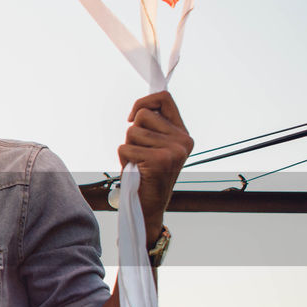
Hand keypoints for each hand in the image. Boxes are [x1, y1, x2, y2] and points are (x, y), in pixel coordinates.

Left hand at [118, 91, 192, 245]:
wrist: (149, 207)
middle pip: (142, 115)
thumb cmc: (145, 175)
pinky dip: (123, 160)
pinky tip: (135, 171)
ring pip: (132, 132)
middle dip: (132, 133)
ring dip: (128, 148)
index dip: (144, 101)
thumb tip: (138, 109)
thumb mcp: (153, 147)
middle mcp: (183, 140)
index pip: (164, 98)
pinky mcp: (160, 160)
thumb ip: (152, 127)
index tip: (132, 117)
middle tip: (139, 153)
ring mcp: (174, 150)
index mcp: (182, 133)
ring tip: (138, 163)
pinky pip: (125, 148)